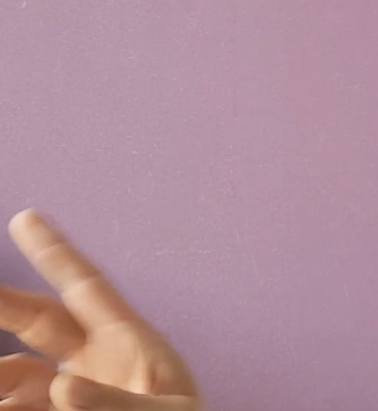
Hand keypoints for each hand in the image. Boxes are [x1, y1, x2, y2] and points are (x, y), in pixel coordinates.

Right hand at [0, 210, 201, 409]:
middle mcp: (100, 362)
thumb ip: (114, 404)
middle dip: (4, 303)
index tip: (25, 217)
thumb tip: (59, 383)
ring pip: (19, 374)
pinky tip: (0, 405)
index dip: (56, 253)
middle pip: (40, 321)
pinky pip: (23, 406)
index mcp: (133, 343)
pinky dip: (7, 403)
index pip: (87, 288)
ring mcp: (78, 393)